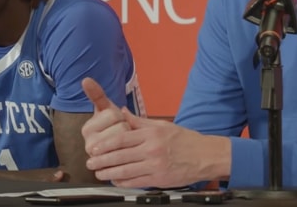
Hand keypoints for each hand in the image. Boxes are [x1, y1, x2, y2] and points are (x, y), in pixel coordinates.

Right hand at [81, 77, 130, 157]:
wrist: (116, 150)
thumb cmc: (112, 127)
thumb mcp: (106, 110)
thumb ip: (97, 95)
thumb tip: (86, 80)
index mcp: (87, 128)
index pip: (114, 115)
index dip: (120, 116)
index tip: (115, 120)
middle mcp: (89, 143)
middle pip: (120, 128)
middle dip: (125, 128)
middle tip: (119, 133)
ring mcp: (98, 158)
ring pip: (125, 141)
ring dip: (129, 141)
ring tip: (121, 143)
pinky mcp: (107, 168)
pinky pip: (122, 156)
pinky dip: (128, 154)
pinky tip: (124, 154)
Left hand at [84, 109, 230, 187]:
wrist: (205, 156)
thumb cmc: (186, 140)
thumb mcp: (163, 126)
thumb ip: (140, 121)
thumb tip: (122, 112)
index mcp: (152, 134)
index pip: (122, 138)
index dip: (105, 144)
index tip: (94, 148)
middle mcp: (152, 149)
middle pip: (120, 155)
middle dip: (102, 160)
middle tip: (90, 162)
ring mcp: (155, 165)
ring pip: (125, 171)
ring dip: (108, 173)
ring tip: (99, 173)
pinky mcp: (159, 179)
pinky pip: (135, 182)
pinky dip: (122, 183)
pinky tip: (115, 181)